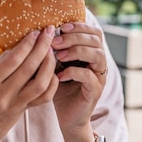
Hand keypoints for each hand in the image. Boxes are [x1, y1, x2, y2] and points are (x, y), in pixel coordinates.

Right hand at [0, 26, 58, 141]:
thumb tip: (0, 41)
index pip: (12, 61)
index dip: (26, 44)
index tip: (34, 32)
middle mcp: (3, 95)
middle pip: (29, 68)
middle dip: (42, 47)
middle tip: (48, 33)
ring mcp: (16, 104)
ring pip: (41, 83)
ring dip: (49, 64)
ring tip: (51, 50)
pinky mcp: (25, 110)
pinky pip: (44, 97)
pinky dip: (52, 83)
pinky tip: (52, 70)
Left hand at [51, 23, 107, 141]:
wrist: (66, 115)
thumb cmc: (60, 86)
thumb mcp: (56, 63)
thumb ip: (54, 48)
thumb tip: (42, 30)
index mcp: (91, 52)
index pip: (94, 31)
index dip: (80, 26)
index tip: (62, 27)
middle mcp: (99, 62)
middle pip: (96, 40)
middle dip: (74, 37)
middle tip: (55, 42)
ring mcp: (99, 76)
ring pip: (97, 55)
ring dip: (77, 51)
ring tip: (59, 56)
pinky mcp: (95, 90)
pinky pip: (89, 76)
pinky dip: (73, 72)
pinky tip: (59, 75)